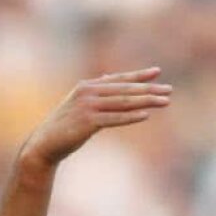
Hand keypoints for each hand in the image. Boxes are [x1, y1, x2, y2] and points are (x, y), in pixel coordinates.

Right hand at [21, 68, 170, 166]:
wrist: (46, 143)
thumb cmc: (67, 124)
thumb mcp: (81, 103)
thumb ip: (96, 91)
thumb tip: (108, 77)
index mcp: (88, 86)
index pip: (119, 79)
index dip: (139, 75)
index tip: (158, 72)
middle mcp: (88, 92)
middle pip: (125, 90)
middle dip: (149, 90)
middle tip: (169, 90)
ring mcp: (87, 106)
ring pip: (123, 102)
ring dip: (146, 102)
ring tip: (165, 102)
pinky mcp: (87, 121)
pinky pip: (114, 118)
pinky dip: (130, 117)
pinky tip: (146, 115)